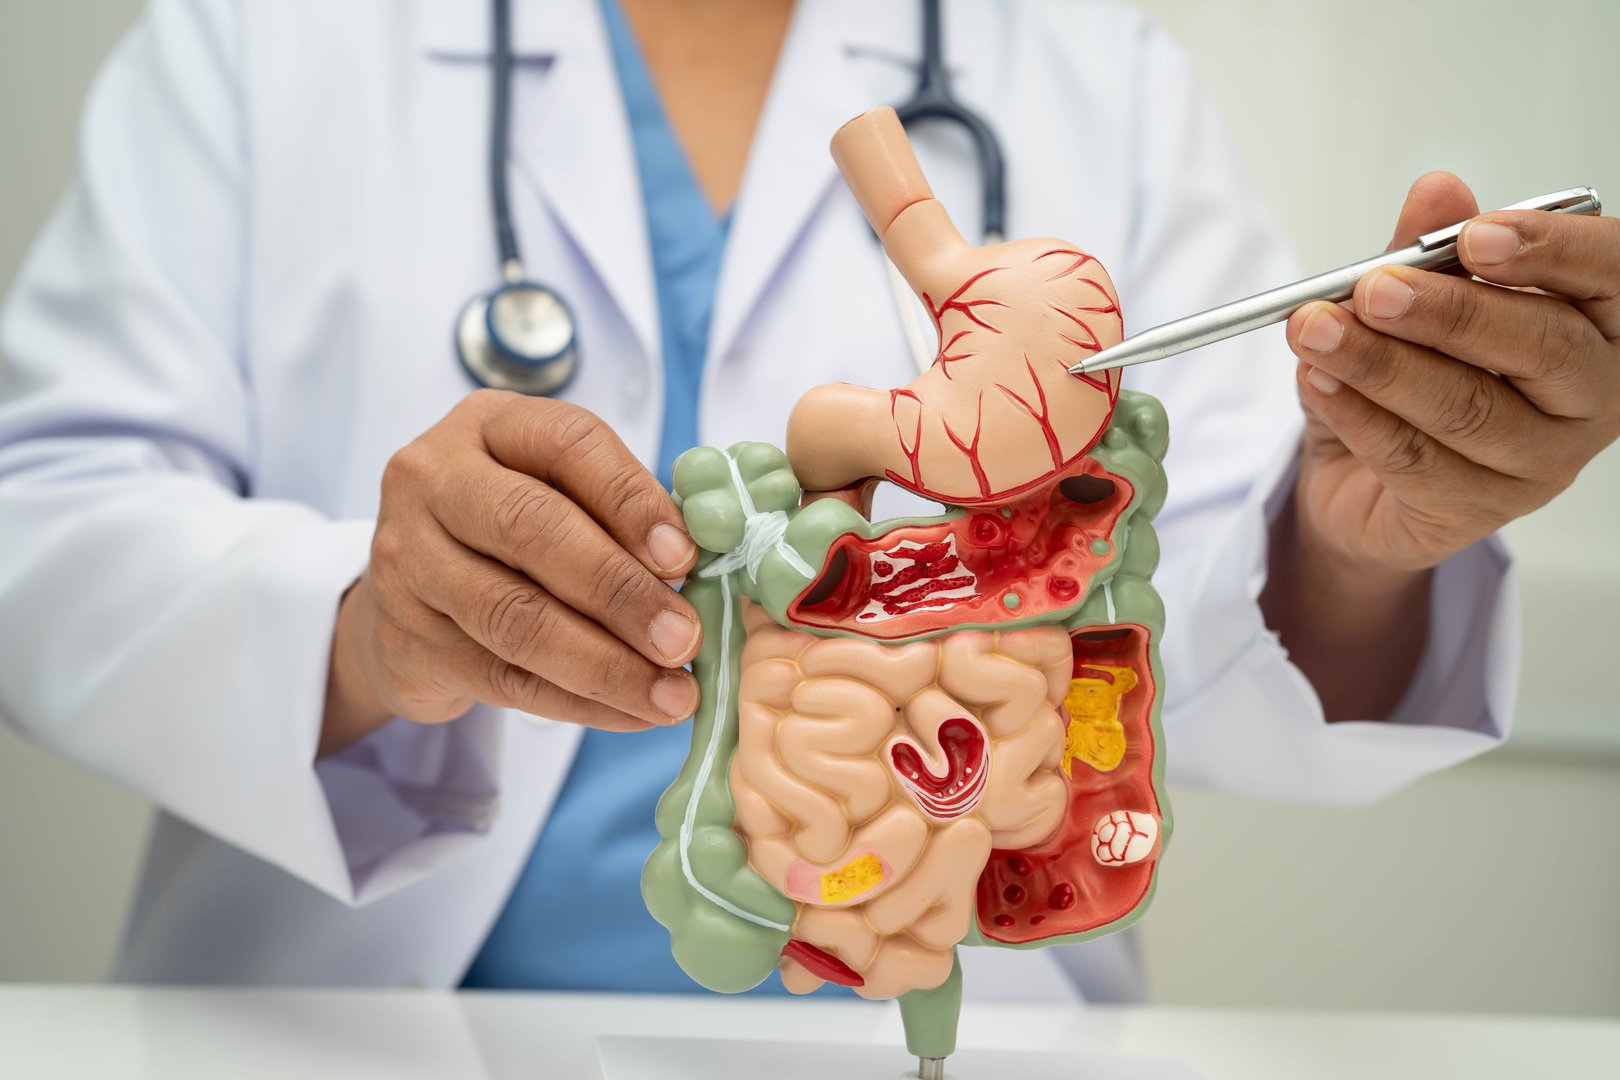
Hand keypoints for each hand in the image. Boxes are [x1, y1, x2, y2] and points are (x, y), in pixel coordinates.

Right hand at [322, 390, 702, 753]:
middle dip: (620, 591)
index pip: (567, 444)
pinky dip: (577, 703)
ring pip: (514, 616)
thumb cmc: (511, 532)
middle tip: (684, 638)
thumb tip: (697, 565)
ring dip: (606, 663)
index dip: (631, 500)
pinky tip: (630, 714)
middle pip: (531, 529)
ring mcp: (406, 559)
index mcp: (488, 425)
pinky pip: (502, 677)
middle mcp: (433, 480)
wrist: (413, 596)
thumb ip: (619, 514)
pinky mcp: (404, 637)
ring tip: (671, 693)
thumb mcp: (560, 493)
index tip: (685, 558)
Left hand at [1264, 173, 1619, 721]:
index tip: (1475, 235)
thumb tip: (1439, 191)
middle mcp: (1588, 396)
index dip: (1549, 251)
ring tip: (1314, 330)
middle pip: (1541, 347)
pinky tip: (1317, 380)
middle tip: (1374, 287)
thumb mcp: (1408, 301)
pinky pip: (1414, 457)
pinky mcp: (1477, 510)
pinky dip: (1356, 413)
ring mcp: (1540, 462)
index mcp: (1598, 323)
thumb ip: (1426, 248)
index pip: (1608, 275)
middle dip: (1449, 312)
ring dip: (1381, 363)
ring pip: (1467, 407)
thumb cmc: (1410, 376)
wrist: (1361, 481)